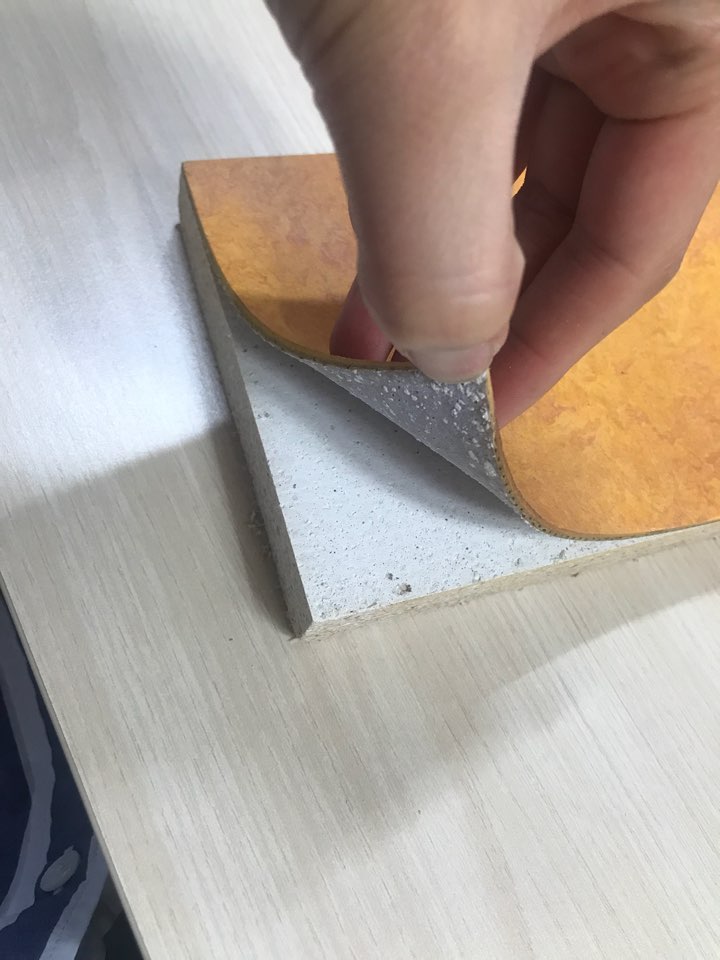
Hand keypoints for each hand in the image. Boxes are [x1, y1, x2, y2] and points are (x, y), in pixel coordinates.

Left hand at [267, 0, 719, 424]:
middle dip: (487, 300)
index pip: (643, 230)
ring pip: (515, 160)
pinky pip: (465, 110)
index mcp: (698, 17)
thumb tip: (452, 357)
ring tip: (371, 328)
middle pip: (584, 203)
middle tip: (414, 374)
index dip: (557, 337)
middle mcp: (646, 7)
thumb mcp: (423, 68)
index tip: (480, 411)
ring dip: (438, 249)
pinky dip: (414, 178)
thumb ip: (444, 235)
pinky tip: (367, 237)